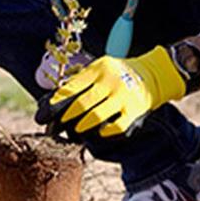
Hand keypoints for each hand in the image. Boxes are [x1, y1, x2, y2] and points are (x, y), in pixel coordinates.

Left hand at [36, 46, 184, 137]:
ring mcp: (123, 97)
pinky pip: (116, 127)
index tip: (46, 112)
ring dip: (82, 126)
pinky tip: (98, 133)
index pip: (72, 87)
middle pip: (82, 104)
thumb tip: (57, 99)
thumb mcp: (101, 67)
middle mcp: (110, 81)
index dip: (57, 102)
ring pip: (96, 117)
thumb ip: (83, 80)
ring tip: (76, 130)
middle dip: (66, 117)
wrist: (153, 73)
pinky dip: (105, 132)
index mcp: (99, 68)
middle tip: (57, 126)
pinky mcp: (134, 111)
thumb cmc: (118, 72)